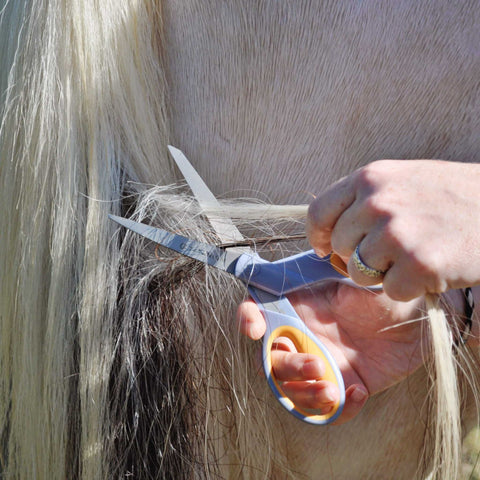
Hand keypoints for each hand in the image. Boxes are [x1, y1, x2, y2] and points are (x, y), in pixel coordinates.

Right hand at [238, 284, 425, 423]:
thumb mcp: (357, 276)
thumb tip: (303, 267)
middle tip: (316, 364)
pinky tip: (357, 392)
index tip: (255, 327)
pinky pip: (330, 408)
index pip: (260, 311)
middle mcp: (304, 336)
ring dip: (304, 395)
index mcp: (300, 307)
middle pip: (272, 360)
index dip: (248, 319)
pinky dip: (338, 409)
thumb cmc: (386, 291)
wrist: (420, 318)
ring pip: (293, 389)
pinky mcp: (345, 384)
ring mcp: (323, 362)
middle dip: (286, 367)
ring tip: (332, 390)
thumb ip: (328, 273)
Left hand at [307, 160, 479, 300]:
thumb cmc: (452, 196)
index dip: (318, 236)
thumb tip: (330, 232)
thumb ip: (364, 200)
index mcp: (370, 178)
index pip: (318, 213)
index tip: (324, 248)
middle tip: (393, 251)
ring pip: (359, 272)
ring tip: (413, 256)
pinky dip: (409, 287)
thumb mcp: (403, 181)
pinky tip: (431, 268)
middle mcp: (377, 202)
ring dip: (383, 273)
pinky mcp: (418, 263)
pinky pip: (390, 290)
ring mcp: (396, 232)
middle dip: (359, 256)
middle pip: (340, 247)